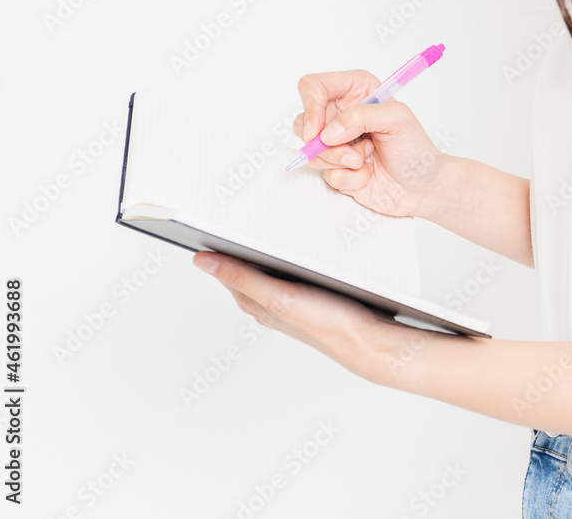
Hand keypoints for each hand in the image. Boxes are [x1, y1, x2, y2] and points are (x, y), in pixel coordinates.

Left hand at [192, 251, 397, 379]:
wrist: (368, 341)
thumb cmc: (328, 324)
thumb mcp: (279, 296)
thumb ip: (242, 277)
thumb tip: (203, 262)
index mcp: (258, 303)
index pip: (226, 273)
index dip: (216, 252)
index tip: (203, 231)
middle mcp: (271, 305)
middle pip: (243, 276)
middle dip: (233, 255)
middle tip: (223, 232)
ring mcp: (292, 304)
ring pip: (266, 278)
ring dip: (259, 261)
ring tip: (252, 241)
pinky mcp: (311, 301)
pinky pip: (288, 281)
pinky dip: (284, 268)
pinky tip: (293, 260)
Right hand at [293, 69, 450, 218]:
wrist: (422, 188)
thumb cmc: (417, 149)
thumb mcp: (398, 120)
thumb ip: (361, 116)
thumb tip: (328, 132)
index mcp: (356, 91)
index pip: (314, 86)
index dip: (311, 106)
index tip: (317, 130)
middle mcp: (342, 114)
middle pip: (304, 122)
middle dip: (326, 143)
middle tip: (354, 152)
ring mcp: (336, 142)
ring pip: (312, 151)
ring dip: (341, 161)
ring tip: (367, 160)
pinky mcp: (335, 168)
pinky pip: (325, 174)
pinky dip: (348, 178)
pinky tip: (367, 174)